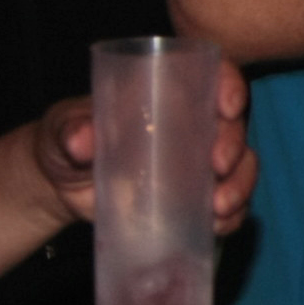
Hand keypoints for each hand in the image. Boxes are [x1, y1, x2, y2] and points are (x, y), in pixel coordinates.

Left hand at [31, 63, 259, 233]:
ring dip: (240, 186)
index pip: (214, 78)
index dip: (230, 86)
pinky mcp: (196, 200)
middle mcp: (196, 126)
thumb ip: (71, 130)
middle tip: (219, 166)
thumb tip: (81, 141)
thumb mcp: (63, 129)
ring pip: (241, 167)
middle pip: (234, 126)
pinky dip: (231, 217)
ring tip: (219, 207)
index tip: (227, 107)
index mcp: (171, 95)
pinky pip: (229, 207)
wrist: (62, 186)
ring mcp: (199, 165)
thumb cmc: (66, 140)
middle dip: (235, 145)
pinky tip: (218, 226)